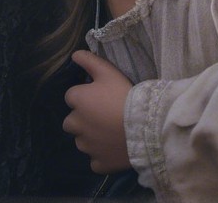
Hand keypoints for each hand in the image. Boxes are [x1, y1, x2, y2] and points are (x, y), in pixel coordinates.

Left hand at [62, 50, 134, 174]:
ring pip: (83, 141)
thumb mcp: (109, 72)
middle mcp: (76, 125)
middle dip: (83, 119)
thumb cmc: (125, 95)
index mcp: (77, 101)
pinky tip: (115, 147)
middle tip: (105, 115)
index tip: (102, 96)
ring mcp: (86, 147)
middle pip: (72, 122)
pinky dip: (102, 155)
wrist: (145, 125)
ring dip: (92, 137)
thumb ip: (90, 62)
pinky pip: (96, 160)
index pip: (72, 96)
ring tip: (113, 131)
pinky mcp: (98, 163)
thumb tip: (74, 54)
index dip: (87, 96)